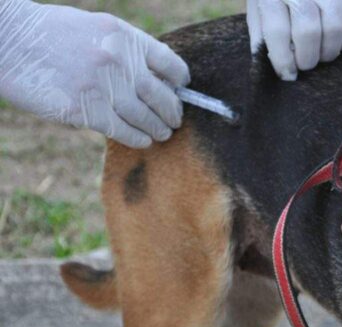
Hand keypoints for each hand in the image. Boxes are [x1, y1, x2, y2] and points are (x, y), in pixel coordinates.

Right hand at [0, 0, 188, 147]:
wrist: (9, 40)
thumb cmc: (53, 35)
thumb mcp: (97, 29)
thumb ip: (127, 51)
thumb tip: (153, 82)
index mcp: (125, 37)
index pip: (170, 64)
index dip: (180, 81)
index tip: (181, 89)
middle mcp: (119, 61)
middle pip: (162, 96)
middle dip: (173, 112)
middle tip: (175, 120)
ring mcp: (102, 87)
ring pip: (145, 118)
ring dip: (158, 129)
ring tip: (162, 133)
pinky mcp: (83, 110)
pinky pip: (122, 131)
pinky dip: (137, 138)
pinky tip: (142, 140)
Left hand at [247, 0, 341, 80]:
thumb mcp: (259, 9)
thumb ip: (263, 37)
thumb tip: (279, 69)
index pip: (277, 31)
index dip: (283, 60)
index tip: (287, 74)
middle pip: (308, 30)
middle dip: (307, 57)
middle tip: (305, 65)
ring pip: (335, 28)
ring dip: (328, 51)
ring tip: (319, 54)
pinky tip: (333, 40)